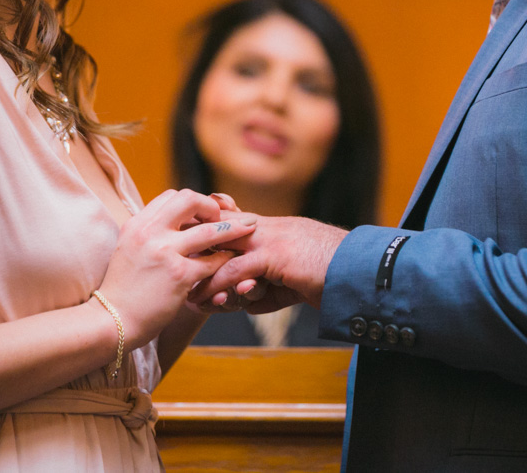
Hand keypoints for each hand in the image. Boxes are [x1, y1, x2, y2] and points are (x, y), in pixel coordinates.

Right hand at [96, 189, 256, 346]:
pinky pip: (213, 262)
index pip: (171, 196)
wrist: (112, 321)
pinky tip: (232, 262)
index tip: (204, 213)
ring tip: (250, 228)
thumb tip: (173, 221)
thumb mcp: (128, 250)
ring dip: (233, 228)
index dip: (192, 202)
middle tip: (224, 216)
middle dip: (212, 206)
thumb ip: (148, 233)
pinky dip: (226, 260)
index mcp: (137, 224)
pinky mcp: (179, 276)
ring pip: (210, 230)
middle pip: (190, 199)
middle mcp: (149, 233)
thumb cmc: (123, 290)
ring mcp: (165, 253)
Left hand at [188, 215, 347, 311]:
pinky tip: (210, 301)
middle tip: (169, 272)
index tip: (179, 253)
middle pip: (216, 232)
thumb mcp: (290, 280)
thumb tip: (245, 301)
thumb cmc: (327, 274)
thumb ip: (264, 286)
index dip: (202, 237)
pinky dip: (222, 286)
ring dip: (203, 276)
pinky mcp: (276, 255)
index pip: (225, 225)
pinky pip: (240, 270)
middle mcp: (264, 228)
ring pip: (223, 253)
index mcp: (267, 228)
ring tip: (188, 297)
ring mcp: (269, 238)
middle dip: (192, 251)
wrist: (357, 268)